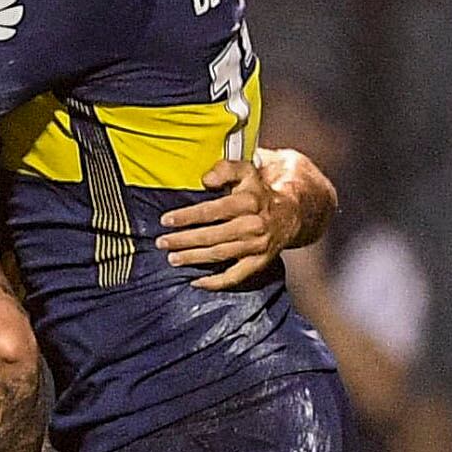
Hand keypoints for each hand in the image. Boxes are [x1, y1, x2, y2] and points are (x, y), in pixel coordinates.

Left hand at [156, 158, 300, 290]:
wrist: (289, 214)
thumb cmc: (258, 191)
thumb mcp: (245, 171)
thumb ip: (224, 169)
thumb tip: (205, 180)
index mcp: (249, 201)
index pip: (213, 210)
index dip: (187, 216)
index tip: (166, 220)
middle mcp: (253, 225)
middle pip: (213, 235)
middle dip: (184, 240)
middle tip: (162, 242)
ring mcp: (257, 246)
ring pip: (220, 255)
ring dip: (194, 258)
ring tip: (173, 259)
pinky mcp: (259, 262)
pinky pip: (236, 276)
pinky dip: (215, 282)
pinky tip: (196, 282)